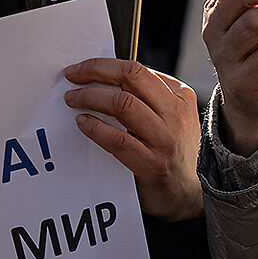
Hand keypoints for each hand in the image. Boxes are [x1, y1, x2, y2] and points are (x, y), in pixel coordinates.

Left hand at [64, 58, 203, 220]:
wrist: (186, 193)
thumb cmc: (171, 150)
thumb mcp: (171, 116)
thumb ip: (149, 96)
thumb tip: (106, 77)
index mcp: (180, 96)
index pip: (137, 69)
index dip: (103, 65)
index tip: (80, 69)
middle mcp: (175, 113)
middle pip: (131, 77)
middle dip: (95, 71)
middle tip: (71, 76)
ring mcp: (165, 138)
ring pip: (122, 103)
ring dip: (90, 97)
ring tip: (73, 100)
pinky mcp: (152, 164)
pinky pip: (118, 139)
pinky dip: (95, 128)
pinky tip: (83, 123)